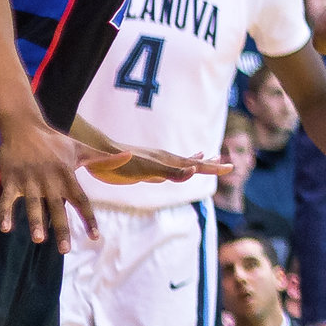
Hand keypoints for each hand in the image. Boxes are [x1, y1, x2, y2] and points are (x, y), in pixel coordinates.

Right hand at [0, 117, 117, 243]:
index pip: (81, 201)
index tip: (95, 236)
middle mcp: (50, 181)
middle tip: (65, 250)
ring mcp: (30, 181)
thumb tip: (128, 157)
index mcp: (67, 176)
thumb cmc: (54, 142)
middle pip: (58, 208)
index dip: (88, 219)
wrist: (24, 128)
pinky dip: (6, 213)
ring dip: (36, 222)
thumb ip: (102, 158)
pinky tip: (5, 228)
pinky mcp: (11, 180)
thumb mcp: (80, 149)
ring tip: (39, 239)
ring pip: (34, 205)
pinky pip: (7, 199)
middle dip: (62, 229)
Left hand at [84, 144, 232, 185]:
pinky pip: (170, 165)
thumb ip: (169, 171)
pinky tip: (184, 163)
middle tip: (228, 166)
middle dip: (210, 165)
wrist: (97, 154)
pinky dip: (181, 164)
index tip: (229, 167)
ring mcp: (156, 161)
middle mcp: (164, 159)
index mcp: (167, 161)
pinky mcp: (146, 166)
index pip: (195, 165)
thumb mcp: (146, 170)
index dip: (211, 168)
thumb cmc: (119, 164)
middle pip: (193, 163)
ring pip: (183, 162)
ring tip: (211, 159)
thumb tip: (194, 170)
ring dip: (198, 162)